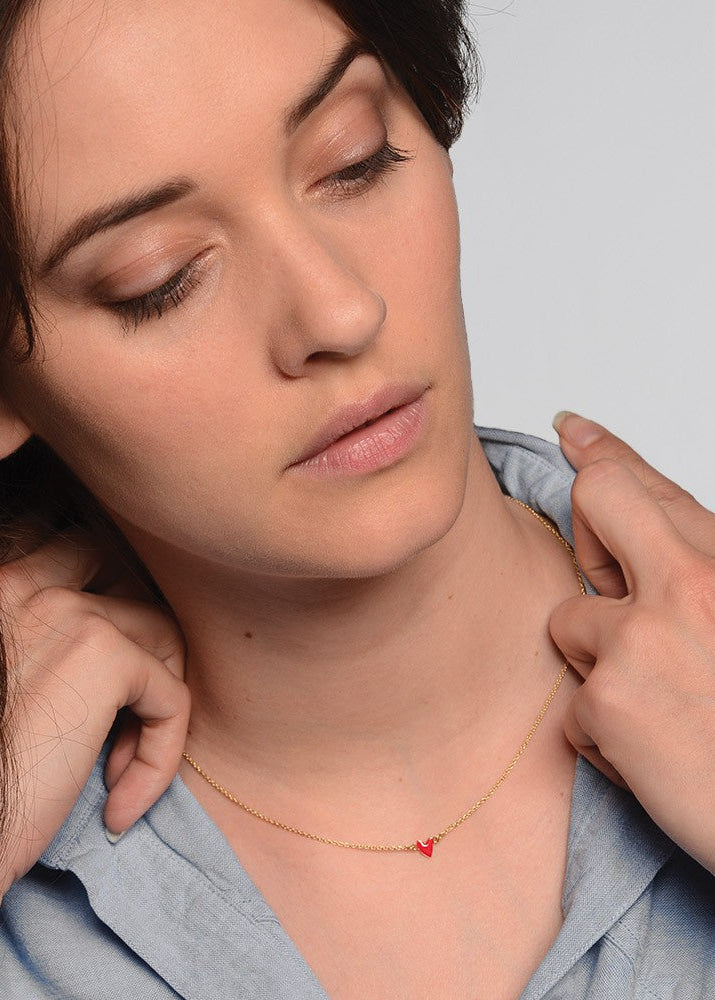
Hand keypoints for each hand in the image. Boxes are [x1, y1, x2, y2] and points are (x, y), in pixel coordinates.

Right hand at [0, 533, 189, 897]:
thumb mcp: (21, 684)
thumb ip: (60, 645)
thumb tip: (133, 644)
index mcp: (4, 590)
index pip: (88, 553)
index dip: (118, 609)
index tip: (109, 686)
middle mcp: (30, 586)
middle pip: (136, 588)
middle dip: (148, 648)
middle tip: (124, 720)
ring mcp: (70, 613)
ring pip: (165, 638)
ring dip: (155, 711)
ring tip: (114, 772)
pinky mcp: (105, 655)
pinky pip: (174, 698)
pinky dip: (161, 757)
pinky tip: (119, 805)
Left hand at [549, 413, 714, 873]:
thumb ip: (701, 573)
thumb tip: (661, 542)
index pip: (651, 485)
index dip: (606, 453)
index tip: (575, 432)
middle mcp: (687, 584)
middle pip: (596, 502)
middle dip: (590, 534)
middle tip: (610, 582)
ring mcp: (641, 639)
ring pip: (568, 621)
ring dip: (600, 663)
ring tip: (663, 706)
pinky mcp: (608, 701)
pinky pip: (574, 706)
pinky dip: (607, 737)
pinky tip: (658, 758)